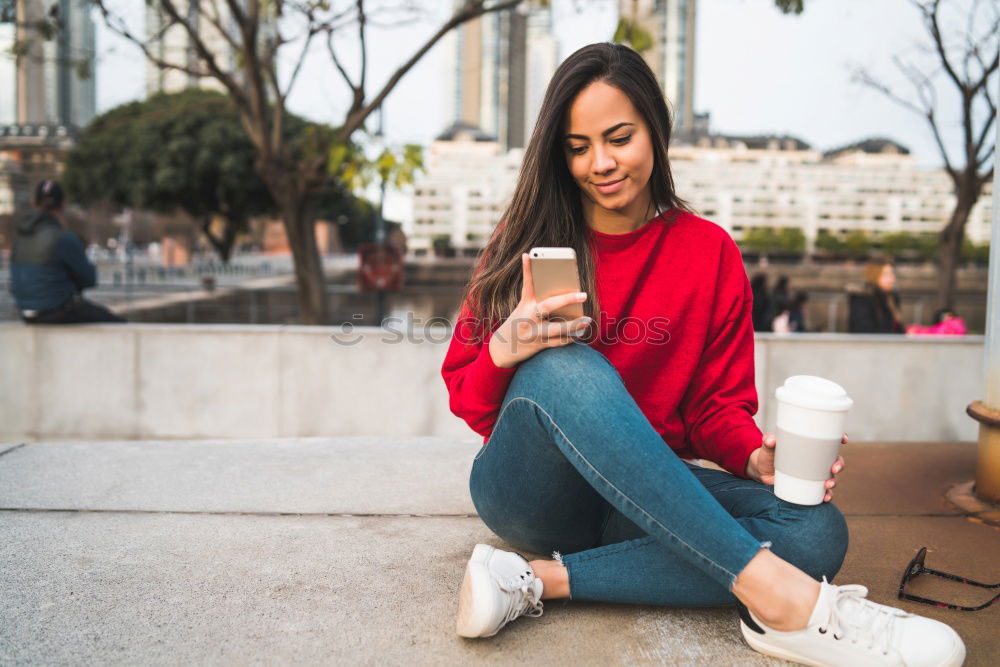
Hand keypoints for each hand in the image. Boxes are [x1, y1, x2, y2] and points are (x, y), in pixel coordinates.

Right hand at [488, 253, 592, 367]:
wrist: (503, 349)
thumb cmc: (518, 321)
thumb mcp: (523, 306)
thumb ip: (533, 290)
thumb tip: (543, 272)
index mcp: (524, 306)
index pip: (528, 285)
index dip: (527, 269)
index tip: (530, 255)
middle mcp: (527, 318)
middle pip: (547, 306)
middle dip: (566, 299)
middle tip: (584, 295)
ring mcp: (533, 333)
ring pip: (556, 328)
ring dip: (574, 325)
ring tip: (588, 320)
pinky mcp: (539, 345)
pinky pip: (558, 342)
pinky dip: (570, 337)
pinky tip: (581, 332)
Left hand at [746, 432, 847, 502]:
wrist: (761, 471)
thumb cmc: (767, 455)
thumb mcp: (768, 447)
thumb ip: (768, 441)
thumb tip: (771, 440)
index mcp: (810, 446)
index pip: (830, 441)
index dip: (840, 438)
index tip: (844, 439)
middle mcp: (815, 460)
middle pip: (835, 460)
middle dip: (840, 464)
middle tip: (834, 468)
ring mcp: (813, 474)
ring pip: (831, 477)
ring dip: (834, 481)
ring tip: (827, 485)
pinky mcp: (808, 486)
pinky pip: (822, 491)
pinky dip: (826, 495)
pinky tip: (825, 498)